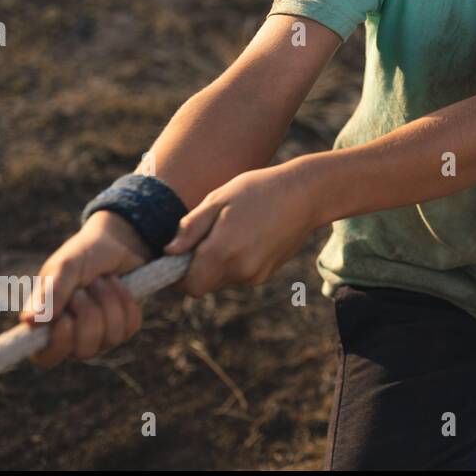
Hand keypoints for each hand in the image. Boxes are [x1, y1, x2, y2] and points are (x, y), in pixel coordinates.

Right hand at [20, 210, 149, 368]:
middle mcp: (72, 336)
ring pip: (110, 337)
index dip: (58, 344)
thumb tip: (29, 322)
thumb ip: (50, 293)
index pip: (46, 358)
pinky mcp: (124, 327)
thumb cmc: (83, 255)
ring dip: (108, 301)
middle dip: (88, 311)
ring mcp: (100, 335)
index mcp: (46, 325)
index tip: (65, 318)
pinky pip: (130, 326)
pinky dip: (126, 300)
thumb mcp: (65, 267)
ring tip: (101, 281)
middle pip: (83, 349)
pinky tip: (119, 285)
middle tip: (85, 286)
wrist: (117, 243)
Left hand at [162, 163, 317, 296]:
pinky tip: (250, 235)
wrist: (306, 194)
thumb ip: (191, 228)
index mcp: (222, 252)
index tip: (181, 253)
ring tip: (235, 229)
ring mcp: (256, 274)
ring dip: (220, 263)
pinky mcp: (268, 273)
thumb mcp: (219, 199)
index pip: (189, 285)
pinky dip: (238, 261)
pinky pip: (241, 274)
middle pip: (205, 284)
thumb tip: (169, 251)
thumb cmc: (258, 190)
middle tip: (209, 234)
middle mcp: (239, 270)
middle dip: (199, 266)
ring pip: (223, 279)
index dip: (179, 274)